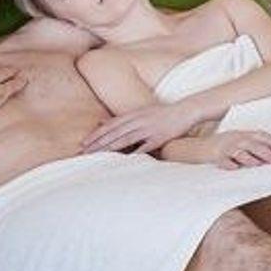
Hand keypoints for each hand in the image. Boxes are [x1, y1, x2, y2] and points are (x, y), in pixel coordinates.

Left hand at [81, 100, 205, 154]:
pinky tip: (125, 161)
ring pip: (125, 139)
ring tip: (97, 156)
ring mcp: (149, 128)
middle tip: (84, 152)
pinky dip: (135, 153)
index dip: (96, 134)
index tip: (83, 143)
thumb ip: (121, 118)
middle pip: (114, 132)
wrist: (187, 110)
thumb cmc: (162, 113)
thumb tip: (100, 122)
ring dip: (110, 148)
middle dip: (98, 143)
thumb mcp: (140, 112)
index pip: (110, 125)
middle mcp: (139, 120)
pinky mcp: (160, 137)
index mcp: (134, 114)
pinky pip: (145, 146)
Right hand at [189, 130, 270, 169]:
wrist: (197, 147)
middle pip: (257, 145)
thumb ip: (259, 148)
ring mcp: (227, 147)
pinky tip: (235, 168)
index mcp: (249, 135)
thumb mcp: (243, 143)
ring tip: (261, 166)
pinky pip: (224, 160)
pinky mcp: (215, 156)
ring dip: (252, 159)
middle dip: (270, 154)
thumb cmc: (225, 147)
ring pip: (242, 152)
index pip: (269, 140)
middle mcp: (239, 138)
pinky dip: (229, 164)